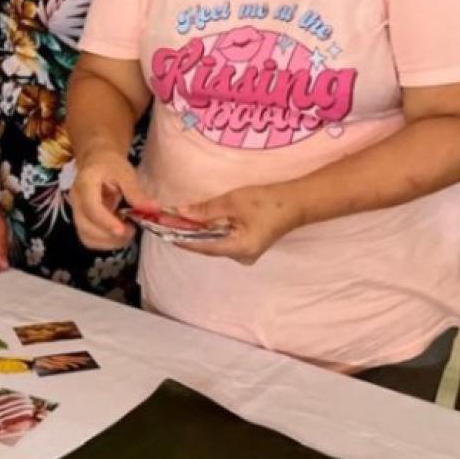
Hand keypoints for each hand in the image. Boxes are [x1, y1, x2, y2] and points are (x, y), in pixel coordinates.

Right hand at [69, 151, 147, 250]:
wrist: (97, 162)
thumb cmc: (111, 165)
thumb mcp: (125, 173)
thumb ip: (136, 192)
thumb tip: (154, 209)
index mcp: (85, 184)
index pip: (92, 208)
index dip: (106, 222)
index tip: (124, 231)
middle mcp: (76, 201)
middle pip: (86, 228)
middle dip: (111, 236)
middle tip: (132, 230)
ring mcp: (77, 213)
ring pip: (87, 237)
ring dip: (109, 242)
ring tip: (127, 232)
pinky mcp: (82, 221)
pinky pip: (90, 239)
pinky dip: (106, 242)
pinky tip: (119, 233)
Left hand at [175, 184, 304, 263]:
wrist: (297, 202)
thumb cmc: (268, 201)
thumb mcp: (234, 202)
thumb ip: (207, 209)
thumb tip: (181, 212)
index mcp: (238, 250)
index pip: (201, 246)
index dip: (180, 237)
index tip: (161, 229)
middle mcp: (240, 256)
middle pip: (206, 245)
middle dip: (187, 232)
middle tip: (166, 221)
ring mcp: (245, 253)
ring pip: (214, 242)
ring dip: (198, 230)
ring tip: (177, 219)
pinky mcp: (247, 245)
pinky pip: (223, 239)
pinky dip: (210, 230)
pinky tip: (198, 220)